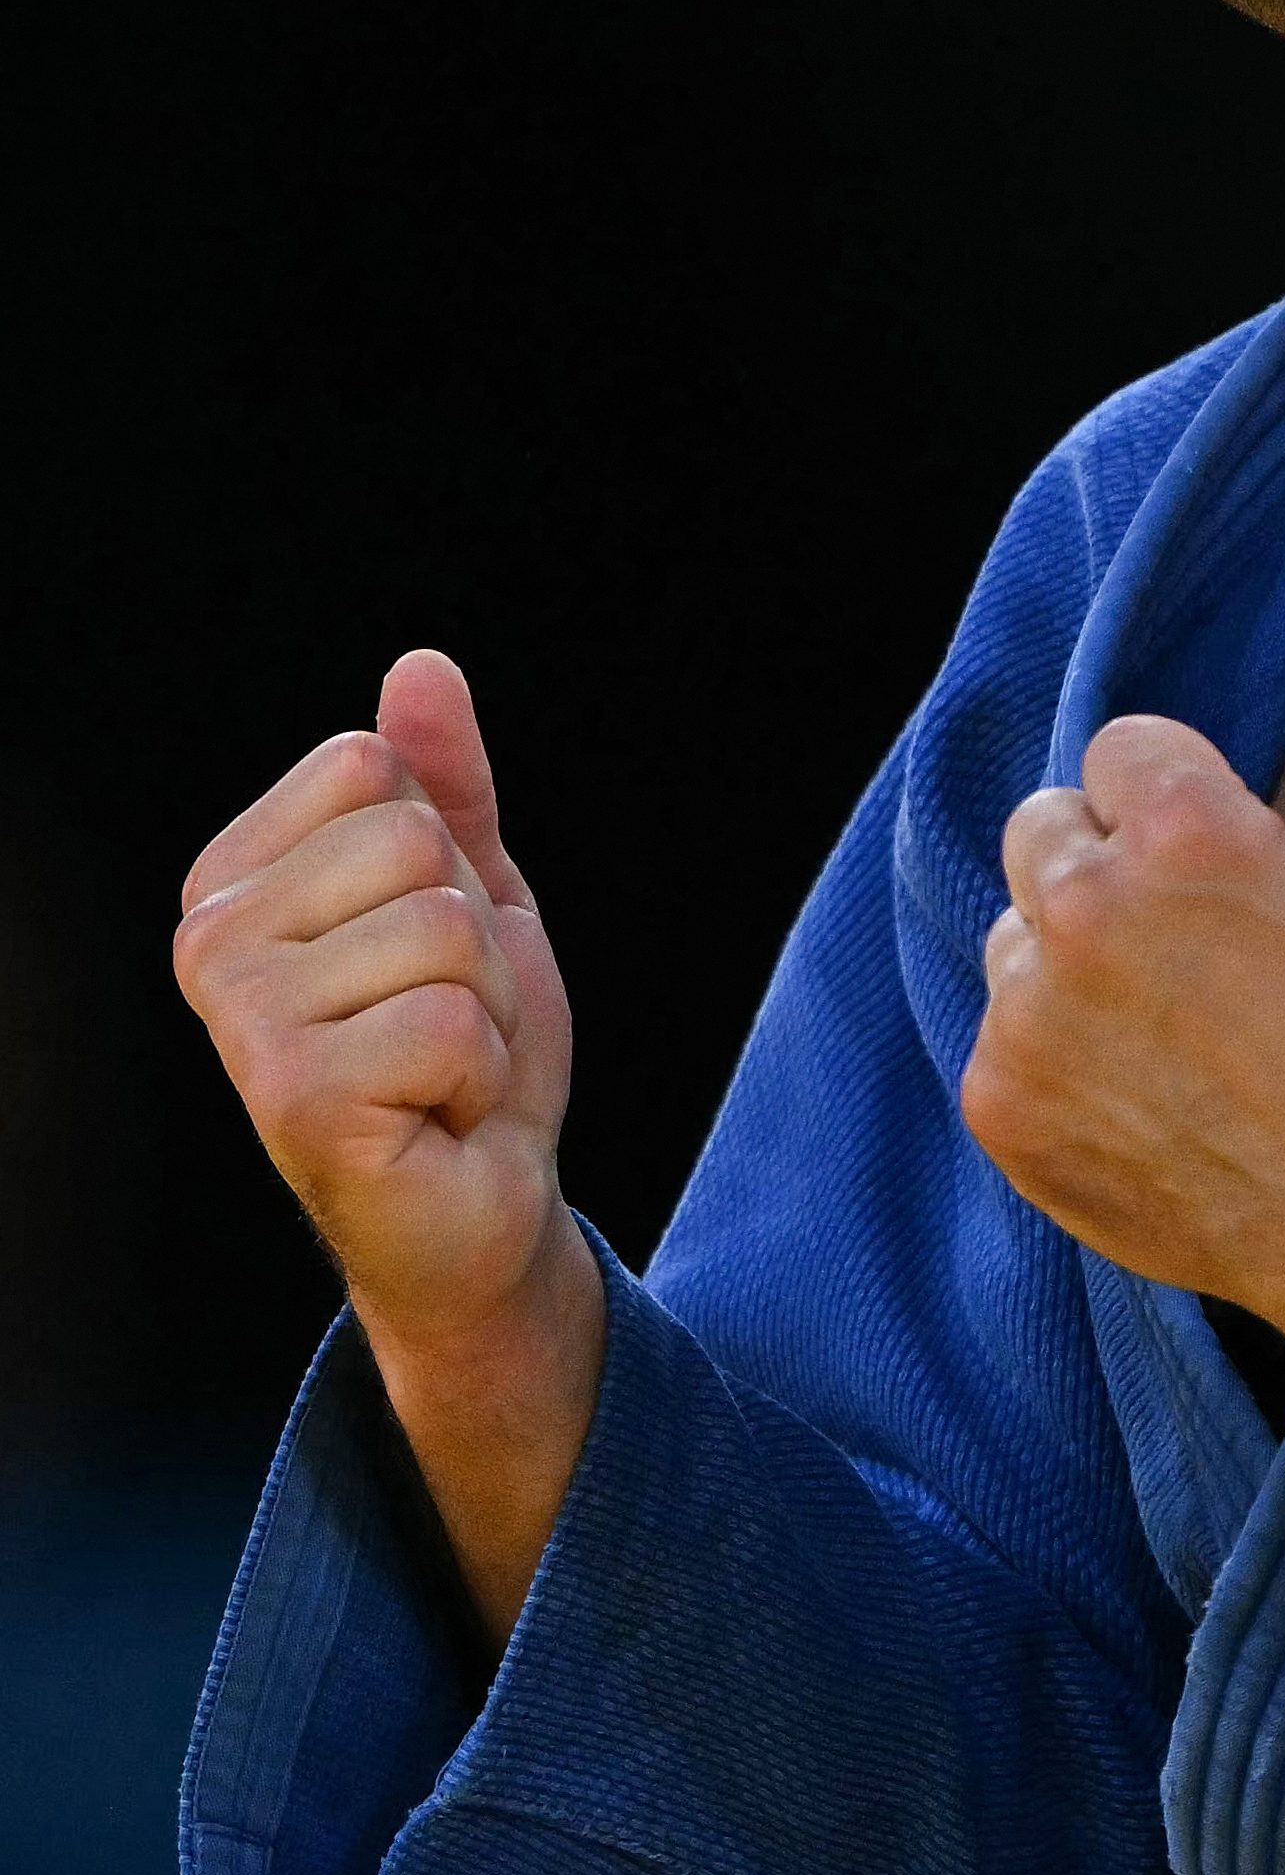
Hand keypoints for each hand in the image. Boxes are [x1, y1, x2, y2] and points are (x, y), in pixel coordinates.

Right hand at [175, 649, 601, 1639]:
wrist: (482, 1206)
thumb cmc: (462, 1050)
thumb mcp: (470, 893)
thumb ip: (445, 784)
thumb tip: (422, 667)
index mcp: (234, 878)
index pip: (374, 767)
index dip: (444, 856)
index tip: (419, 952)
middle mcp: (210, 943)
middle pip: (413, 845)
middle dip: (474, 942)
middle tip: (441, 1025)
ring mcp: (242, 1023)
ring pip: (443, 932)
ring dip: (483, 1013)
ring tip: (438, 1074)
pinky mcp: (294, 1098)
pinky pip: (451, 1020)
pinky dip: (478, 1076)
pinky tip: (435, 1121)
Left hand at [962, 717, 1284, 1571]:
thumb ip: (1230, 832)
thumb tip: (1149, 830)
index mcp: (1184, 829)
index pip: (1118, 749)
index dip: (1161, 795)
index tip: (1184, 845)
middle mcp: (1090, 904)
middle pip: (1040, 827)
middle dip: (1095, 863)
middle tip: (1157, 933)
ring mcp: (1031, 1009)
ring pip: (1012, 940)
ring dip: (1066, 968)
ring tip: (1157, 1037)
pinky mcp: (1001, 1099)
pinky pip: (1005, 1043)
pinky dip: (1057, 1065)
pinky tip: (1136, 1105)